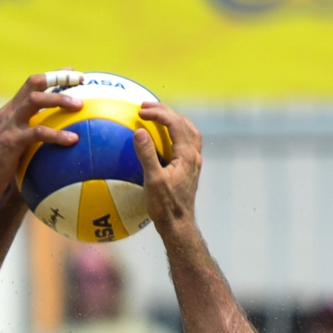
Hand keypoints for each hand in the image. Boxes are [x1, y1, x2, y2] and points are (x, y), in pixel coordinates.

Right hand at [0, 72, 81, 206]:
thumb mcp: (14, 148)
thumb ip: (31, 139)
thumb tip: (57, 141)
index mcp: (10, 112)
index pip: (32, 85)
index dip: (53, 75)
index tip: (74, 72)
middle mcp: (8, 113)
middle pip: (34, 83)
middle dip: (58, 77)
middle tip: (82, 80)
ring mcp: (8, 125)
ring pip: (35, 101)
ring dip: (59, 99)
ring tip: (80, 106)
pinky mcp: (11, 142)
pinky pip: (38, 133)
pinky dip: (57, 135)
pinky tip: (73, 140)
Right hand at [133, 102, 202, 232]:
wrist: (179, 226)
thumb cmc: (166, 207)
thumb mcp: (153, 181)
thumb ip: (147, 155)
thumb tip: (139, 131)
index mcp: (187, 155)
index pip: (175, 123)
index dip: (158, 113)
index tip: (140, 111)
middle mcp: (194, 156)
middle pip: (183, 123)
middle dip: (165, 111)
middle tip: (145, 106)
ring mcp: (193, 162)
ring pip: (188, 131)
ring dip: (172, 120)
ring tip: (156, 116)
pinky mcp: (189, 169)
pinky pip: (184, 143)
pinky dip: (173, 133)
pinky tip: (161, 138)